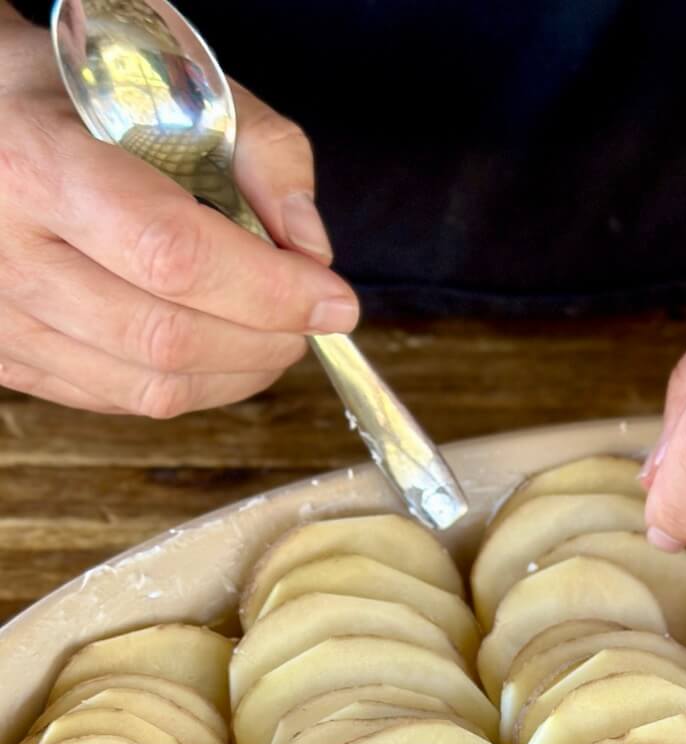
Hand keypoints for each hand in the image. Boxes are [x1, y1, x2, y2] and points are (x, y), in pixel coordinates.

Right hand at [0, 9, 357, 415]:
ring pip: (148, 387)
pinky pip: (120, 401)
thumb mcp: (167, 79)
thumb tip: (311, 248)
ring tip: (273, 337)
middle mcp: (6, 250)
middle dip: (265, 339)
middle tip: (309, 320)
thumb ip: (260, 150)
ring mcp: (2, 315)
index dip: (269, 291)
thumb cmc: (73, 92)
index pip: (173, 255)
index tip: (332, 299)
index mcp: (38, 163)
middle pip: (166, 336)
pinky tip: (219, 351)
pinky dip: (191, 386)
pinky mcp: (9, 358)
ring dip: (237, 374)